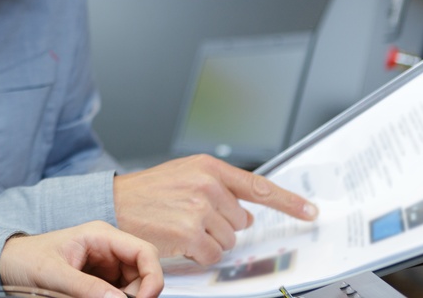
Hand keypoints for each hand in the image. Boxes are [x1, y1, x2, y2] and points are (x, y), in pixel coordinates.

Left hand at [0, 221, 163, 297]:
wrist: (6, 263)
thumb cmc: (24, 259)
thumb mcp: (53, 274)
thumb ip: (86, 288)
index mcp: (101, 236)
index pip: (144, 251)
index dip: (153, 276)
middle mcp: (108, 249)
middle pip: (143, 272)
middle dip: (139, 293)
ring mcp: (105, 265)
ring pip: (132, 286)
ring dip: (125, 297)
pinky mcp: (98, 281)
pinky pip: (116, 293)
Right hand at [114, 154, 317, 264]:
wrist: (113, 204)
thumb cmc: (147, 192)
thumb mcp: (184, 176)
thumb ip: (217, 189)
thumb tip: (247, 215)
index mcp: (208, 167)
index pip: (258, 186)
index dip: (288, 202)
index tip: (310, 212)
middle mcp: (206, 185)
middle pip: (241, 221)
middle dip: (221, 225)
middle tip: (191, 218)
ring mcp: (198, 210)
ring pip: (227, 240)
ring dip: (208, 240)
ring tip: (180, 226)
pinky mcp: (189, 233)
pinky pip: (212, 254)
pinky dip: (197, 254)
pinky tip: (178, 240)